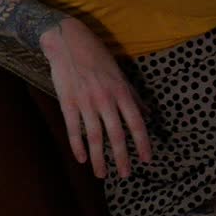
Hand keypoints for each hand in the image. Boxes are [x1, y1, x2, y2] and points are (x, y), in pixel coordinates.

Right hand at [39, 16, 153, 178]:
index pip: (136, 123)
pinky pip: (74, 130)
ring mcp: (85, 102)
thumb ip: (133, 95)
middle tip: (126, 175)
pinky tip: (82, 159)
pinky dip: (77, 146)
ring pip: (94, 137)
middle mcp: (105, 99)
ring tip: (102, 174)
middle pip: (116, 135)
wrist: (67, 40)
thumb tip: (148, 114)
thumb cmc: (97, 55)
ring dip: (99, 159)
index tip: (147, 159)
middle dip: (122, 158)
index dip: (142, 143)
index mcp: (121, 91)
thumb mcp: (120, 73)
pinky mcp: (67, 103)